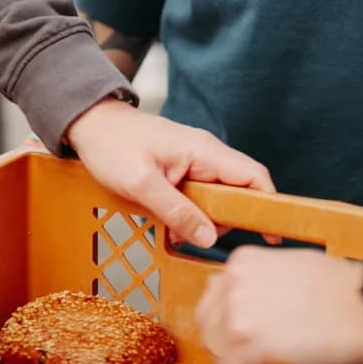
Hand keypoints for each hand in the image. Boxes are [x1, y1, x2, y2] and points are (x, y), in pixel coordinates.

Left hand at [64, 98, 273, 248]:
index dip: (268, 204)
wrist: (90, 124)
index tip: (272, 234)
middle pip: (239, 191)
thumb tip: (210, 239)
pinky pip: (200, 195)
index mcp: (204, 151)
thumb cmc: (112, 147)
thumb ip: (177, 212)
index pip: (253, 176)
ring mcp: (195, 160)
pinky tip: (168, 222)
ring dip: (203, 220)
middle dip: (224, 220)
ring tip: (173, 230)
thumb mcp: (142, 185)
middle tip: (194, 237)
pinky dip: (190, 213)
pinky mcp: (183, 168)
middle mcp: (206, 153)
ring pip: (218, 197)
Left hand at [197, 247, 362, 363]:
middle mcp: (234, 281)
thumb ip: (267, 282)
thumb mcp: (295, 267)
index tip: (241, 337)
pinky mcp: (247, 341)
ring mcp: (237, 310)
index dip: (228, 322)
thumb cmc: (345, 289)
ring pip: (217, 349)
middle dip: (225, 343)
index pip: (216, 296)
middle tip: (247, 360)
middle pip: (209, 323)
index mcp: (244, 261)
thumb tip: (259, 308)